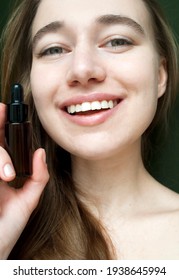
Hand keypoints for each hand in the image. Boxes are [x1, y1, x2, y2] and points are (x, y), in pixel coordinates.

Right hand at [0, 103, 48, 258]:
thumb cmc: (8, 228)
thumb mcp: (28, 202)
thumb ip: (37, 178)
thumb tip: (40, 152)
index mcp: (2, 171)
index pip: (1, 142)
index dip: (2, 124)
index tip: (5, 109)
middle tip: (2, 112)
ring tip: (7, 176)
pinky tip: (3, 176)